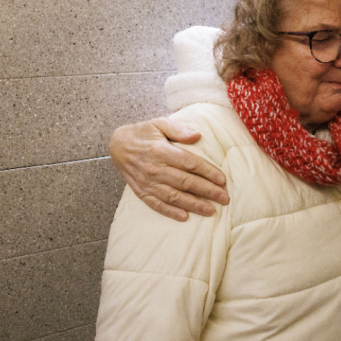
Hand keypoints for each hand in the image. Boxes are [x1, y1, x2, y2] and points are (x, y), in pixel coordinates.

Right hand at [109, 117, 229, 220]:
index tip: (222, 180)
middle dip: (207, 191)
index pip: (190, 163)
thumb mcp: (159, 123)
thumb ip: (178, 129)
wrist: (117, 145)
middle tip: (224, 198)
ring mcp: (147, 182)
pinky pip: (157, 205)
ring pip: (174, 196)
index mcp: (161, 150)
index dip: (208, 172)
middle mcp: (155, 168)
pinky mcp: (141, 192)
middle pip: (185, 182)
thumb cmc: (142, 133)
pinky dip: (171, 212)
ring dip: (193, 205)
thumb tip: (197, 135)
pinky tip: (185, 217)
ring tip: (211, 210)